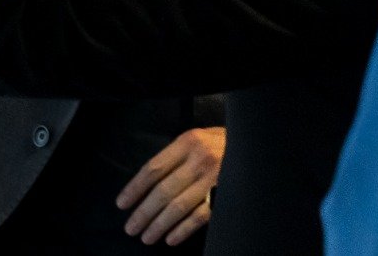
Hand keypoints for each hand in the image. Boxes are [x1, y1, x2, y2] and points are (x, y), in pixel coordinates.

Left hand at [116, 126, 225, 245]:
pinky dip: (183, 230)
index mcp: (188, 142)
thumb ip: (176, 156)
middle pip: (163, 191)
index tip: (122, 204)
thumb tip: (147, 183)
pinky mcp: (225, 197)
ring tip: (146, 237)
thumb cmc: (220, 143)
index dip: (135, 188)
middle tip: (130, 228)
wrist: (255, 148)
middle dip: (143, 212)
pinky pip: (199, 217)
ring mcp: (214, 180)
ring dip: (159, 225)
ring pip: (179, 207)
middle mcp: (200, 160)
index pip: (154, 168)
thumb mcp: (197, 138)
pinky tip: (170, 240)